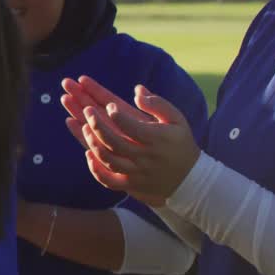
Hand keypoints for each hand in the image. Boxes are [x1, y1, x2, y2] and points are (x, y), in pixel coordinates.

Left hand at [60, 76, 200, 206]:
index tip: (109, 105)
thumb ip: (158, 104)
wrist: (190, 180)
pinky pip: (109, 181)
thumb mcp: (177, 120)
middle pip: (115, 142)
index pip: (132, 127)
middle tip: (87, 109)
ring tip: (83, 125)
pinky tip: (86, 153)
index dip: (118, 115)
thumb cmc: (180, 143)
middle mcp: (145, 157)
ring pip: (109, 160)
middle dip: (97, 125)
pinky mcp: (130, 184)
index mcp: (156, 139)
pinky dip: (95, 169)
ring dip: (92, 142)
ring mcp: (136, 172)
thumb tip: (137, 90)